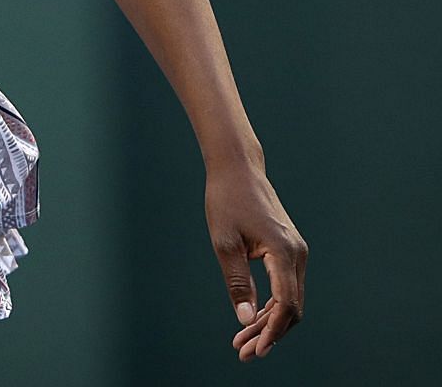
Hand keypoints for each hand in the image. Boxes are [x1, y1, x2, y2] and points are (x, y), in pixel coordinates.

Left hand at [206, 162, 306, 360]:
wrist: (238, 170)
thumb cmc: (226, 201)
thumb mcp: (224, 243)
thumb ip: (237, 282)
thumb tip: (245, 319)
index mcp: (284, 252)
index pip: (286, 304)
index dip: (272, 331)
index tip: (256, 350)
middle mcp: (298, 255)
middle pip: (291, 307)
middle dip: (269, 333)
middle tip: (243, 352)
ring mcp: (297, 253)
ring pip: (290, 299)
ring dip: (269, 322)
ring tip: (242, 341)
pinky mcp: (290, 251)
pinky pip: (286, 286)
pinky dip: (272, 305)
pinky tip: (252, 318)